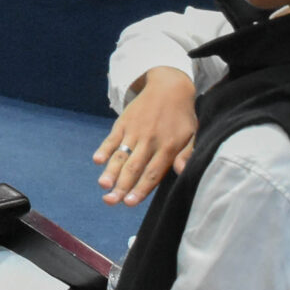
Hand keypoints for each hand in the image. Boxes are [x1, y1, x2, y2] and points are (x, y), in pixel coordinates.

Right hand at [94, 67, 198, 205]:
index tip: (130, 202)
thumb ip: (187, 155)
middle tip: (111, 201)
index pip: (152, 173)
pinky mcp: (123, 122)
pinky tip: (97, 160)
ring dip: (110, 171)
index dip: (140, 189)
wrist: (169, 86)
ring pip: (121, 155)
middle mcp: (149, 141)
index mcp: (167, 147)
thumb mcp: (193, 135)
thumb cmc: (182, 117)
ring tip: (103, 185)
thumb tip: (181, 171)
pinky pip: (112, 138)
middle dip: (122, 186)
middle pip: (134, 168)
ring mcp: (134, 131)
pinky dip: (104, 148)